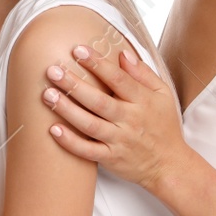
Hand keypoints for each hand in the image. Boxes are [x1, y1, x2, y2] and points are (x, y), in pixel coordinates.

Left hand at [42, 44, 189, 192]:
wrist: (168, 165)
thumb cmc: (163, 125)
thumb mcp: (163, 95)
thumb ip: (143, 73)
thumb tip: (123, 53)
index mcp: (142, 101)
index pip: (118, 79)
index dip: (98, 64)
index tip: (78, 50)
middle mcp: (130, 120)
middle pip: (99, 101)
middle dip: (75, 85)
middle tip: (52, 70)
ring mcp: (119, 140)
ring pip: (90, 125)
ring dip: (67, 110)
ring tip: (47, 95)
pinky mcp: (111, 159)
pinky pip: (88, 151)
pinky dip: (70, 142)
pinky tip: (53, 129)